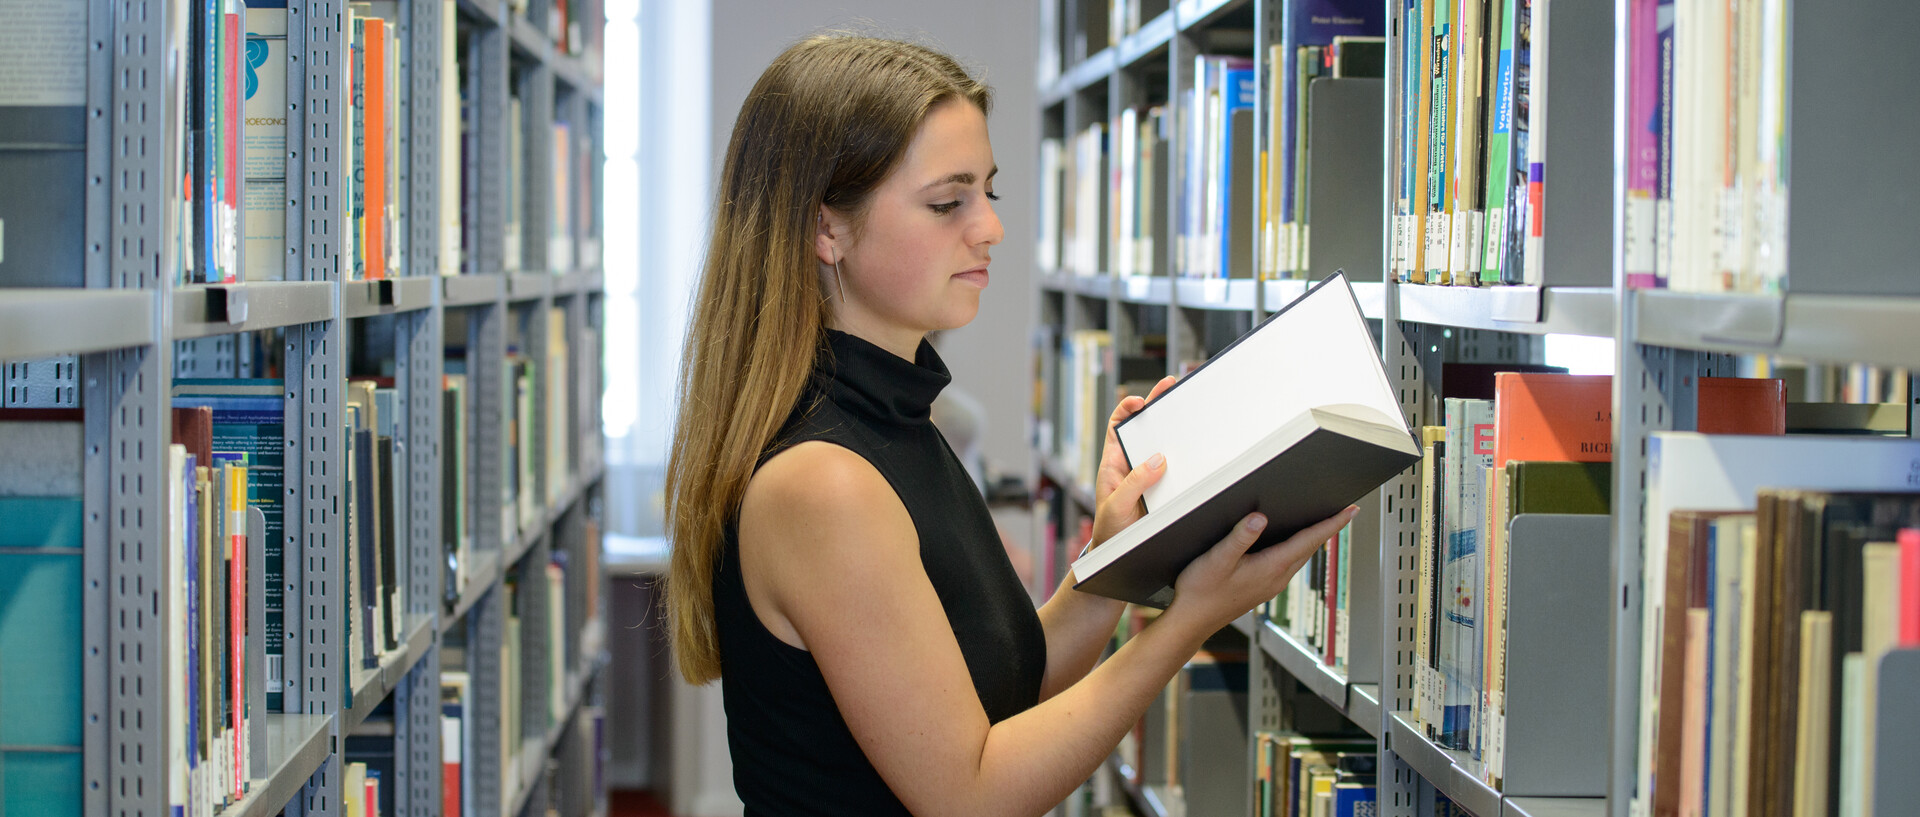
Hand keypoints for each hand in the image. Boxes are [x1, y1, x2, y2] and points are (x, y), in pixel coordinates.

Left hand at [1087, 376, 1177, 550]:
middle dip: (1156, 404)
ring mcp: (1149, 476)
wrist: (1120, 557)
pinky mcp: (1164, 489)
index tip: (1139, 402)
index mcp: (1114, 464)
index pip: (1117, 426)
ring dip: (1174, 427)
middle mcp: (1132, 466)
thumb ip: (1134, 484)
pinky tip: (1196, 445)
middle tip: (1170, 384)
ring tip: (1187, 406)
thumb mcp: (1117, 506)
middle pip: (1143, 428)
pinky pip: (1176, 468)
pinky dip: (1185, 455)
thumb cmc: (1111, 533)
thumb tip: (1157, 459)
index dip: (1126, 409)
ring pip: (1162, 445)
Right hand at [1162, 506, 1360, 635]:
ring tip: (1324, 524)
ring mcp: (1270, 585)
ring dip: (1314, 540)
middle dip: (1328, 529)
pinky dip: (1298, 549)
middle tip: (1344, 511)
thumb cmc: (1201, 592)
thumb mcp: (1217, 559)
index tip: (1351, 511)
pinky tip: (1292, 544)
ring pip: (1301, 557)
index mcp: (1271, 567)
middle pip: (1310, 548)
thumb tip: (1259, 518)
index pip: (1309, 540)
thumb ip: (1240, 537)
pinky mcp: (1262, 588)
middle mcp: (1276, 578)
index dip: (1332, 524)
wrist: (1192, 621)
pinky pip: (1289, 564)